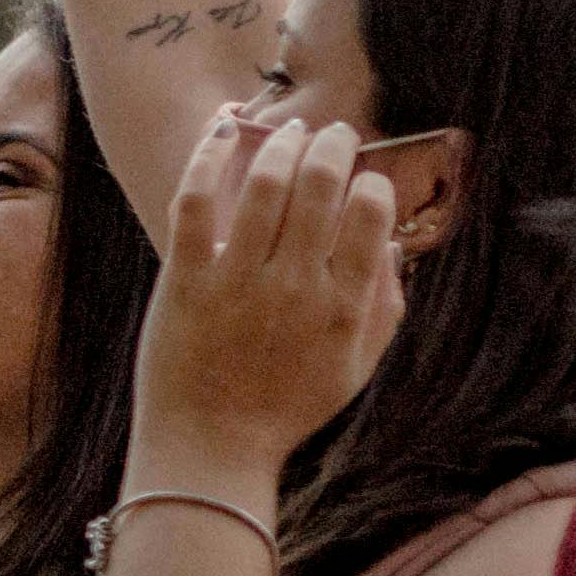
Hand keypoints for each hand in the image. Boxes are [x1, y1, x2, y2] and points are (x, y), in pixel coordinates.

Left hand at [130, 111, 402, 489]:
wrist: (211, 447)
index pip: (369, 217)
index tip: (364, 175)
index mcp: (343, 308)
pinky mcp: (184, 279)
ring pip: (266, 186)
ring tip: (288, 129)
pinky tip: (222, 130)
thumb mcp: (357, 367)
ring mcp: (237, 281)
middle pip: (320, 187)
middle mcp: (295, 287)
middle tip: (333, 132)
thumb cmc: (287, 408)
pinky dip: (208, 158)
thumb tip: (391, 241)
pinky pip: (196, 203)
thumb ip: (384, 305)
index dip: (370, 182)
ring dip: (281, 144)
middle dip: (332, 147)